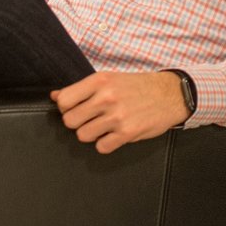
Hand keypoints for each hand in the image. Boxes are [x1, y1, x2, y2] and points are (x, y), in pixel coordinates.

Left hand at [51, 72, 189, 153]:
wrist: (170, 94)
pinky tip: (114, 134)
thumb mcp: (110, 79)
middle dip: (78, 122)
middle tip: (90, 119)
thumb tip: (55, 96)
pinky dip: (106, 144)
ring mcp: (117, 116)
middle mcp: (106, 97)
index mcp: (100, 80)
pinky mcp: (127, 132)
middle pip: (70, 121)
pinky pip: (102, 147)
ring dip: (92, 134)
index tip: (75, 108)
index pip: (64, 100)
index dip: (67, 108)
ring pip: (83, 136)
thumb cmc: (138, 86)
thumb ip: (82, 88)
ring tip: (103, 126)